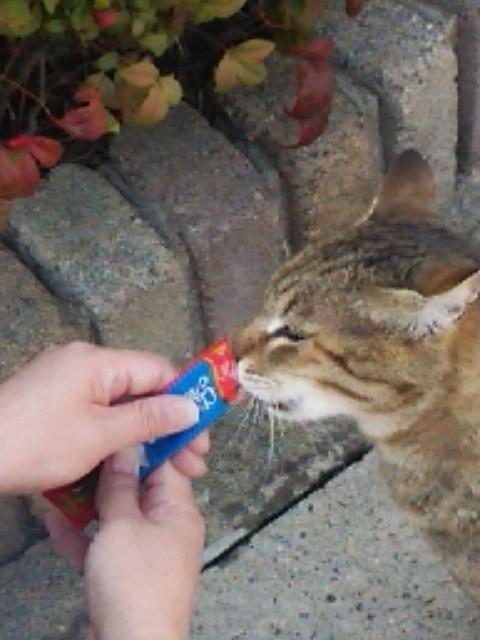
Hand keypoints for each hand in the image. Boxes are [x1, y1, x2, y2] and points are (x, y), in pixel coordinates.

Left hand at [0, 341, 207, 492]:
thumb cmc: (34, 445)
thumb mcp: (100, 436)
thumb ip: (149, 419)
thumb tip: (190, 407)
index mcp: (98, 361)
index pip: (158, 370)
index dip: (184, 400)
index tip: (200, 435)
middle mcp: (83, 361)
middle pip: (140, 388)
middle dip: (167, 424)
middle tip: (189, 462)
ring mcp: (65, 379)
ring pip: (118, 402)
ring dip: (142, 432)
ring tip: (163, 467)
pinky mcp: (53, 398)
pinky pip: (96, 409)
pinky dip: (115, 431)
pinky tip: (128, 458)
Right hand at [46, 451, 203, 639]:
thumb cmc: (135, 583)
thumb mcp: (123, 525)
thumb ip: (121, 486)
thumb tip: (125, 448)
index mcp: (178, 510)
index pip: (167, 463)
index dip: (143, 444)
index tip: (119, 428)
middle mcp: (168, 528)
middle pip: (140, 489)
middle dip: (110, 475)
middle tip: (84, 458)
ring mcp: (148, 553)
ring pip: (120, 517)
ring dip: (92, 505)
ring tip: (65, 488)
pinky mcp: (128, 576)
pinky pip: (106, 546)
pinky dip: (85, 536)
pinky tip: (57, 525)